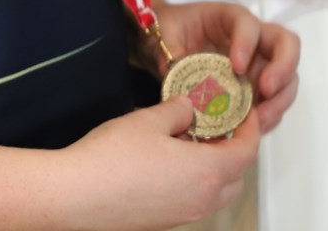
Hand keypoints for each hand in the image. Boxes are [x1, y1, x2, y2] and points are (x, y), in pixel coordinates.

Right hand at [60, 99, 258, 230]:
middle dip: (234, 150)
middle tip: (220, 125)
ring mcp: (183, 215)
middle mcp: (201, 200)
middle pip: (236, 176)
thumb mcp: (149, 120)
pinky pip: (193, 200)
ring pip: (215, 192)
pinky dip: (193, 181)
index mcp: (206, 172)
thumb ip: (177, 110)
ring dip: (213, 167)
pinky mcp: (164, 221)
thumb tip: (188, 108)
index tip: (246, 112)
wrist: (76, 195)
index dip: (250, 128)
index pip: (247, 152)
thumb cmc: (111, 161)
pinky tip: (168, 160)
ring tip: (190, 140)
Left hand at [146, 0, 300, 134]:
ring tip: (260, 120)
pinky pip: (274, 100)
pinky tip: (255, 129)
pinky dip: (270, 115)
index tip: (237, 67)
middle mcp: (252, 38)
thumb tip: (184, 90)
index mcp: (228, 18)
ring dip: (279, 99)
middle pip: (285, 45)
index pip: (248, 24)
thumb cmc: (170, 29)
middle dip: (282, 69)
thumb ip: (172, 55)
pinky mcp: (257, 86)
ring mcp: (259, 63)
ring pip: (287, 76)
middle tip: (266, 91)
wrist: (167, 42)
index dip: (248, 43)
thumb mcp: (164, 35)